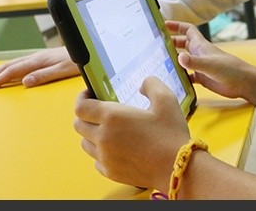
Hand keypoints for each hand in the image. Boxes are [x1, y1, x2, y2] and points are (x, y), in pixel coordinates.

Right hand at [0, 46, 79, 88]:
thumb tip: (25, 82)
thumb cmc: (77, 61)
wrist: (88, 50)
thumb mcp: (63, 70)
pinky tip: (8, 74)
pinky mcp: (42, 59)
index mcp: (38, 61)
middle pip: (8, 66)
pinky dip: (9, 70)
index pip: (13, 71)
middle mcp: (35, 58)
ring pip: (13, 65)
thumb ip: (44, 76)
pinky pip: (20, 65)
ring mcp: (38, 58)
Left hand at [74, 76, 190, 190]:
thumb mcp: (167, 100)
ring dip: (91, 133)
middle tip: (100, 111)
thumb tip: (142, 84)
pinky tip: (117, 147)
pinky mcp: (110, 172)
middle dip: (86, 115)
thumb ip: (151, 85)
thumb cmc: (171, 134)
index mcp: (113, 117)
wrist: (177, 168)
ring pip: (85, 142)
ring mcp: (105, 157)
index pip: (81, 107)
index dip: (82, 97)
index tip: (90, 94)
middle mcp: (103, 137)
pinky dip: (101, 151)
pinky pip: (96, 159)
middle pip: (78, 124)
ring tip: (108, 130)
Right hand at [166, 20, 255, 100]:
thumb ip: (194, 62)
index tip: (163, 24)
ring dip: (173, 59)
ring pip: (184, 59)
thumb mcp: (210, 65)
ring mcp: (201, 66)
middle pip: (183, 44)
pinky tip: (171, 79)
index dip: (176, 25)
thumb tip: (179, 57)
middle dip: (171, 42)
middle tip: (156, 45)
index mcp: (201, 46)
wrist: (243, 83)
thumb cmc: (230, 69)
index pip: (188, 30)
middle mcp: (199, 54)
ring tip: (159, 62)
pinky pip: (187, 75)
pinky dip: (179, 76)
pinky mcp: (202, 78)